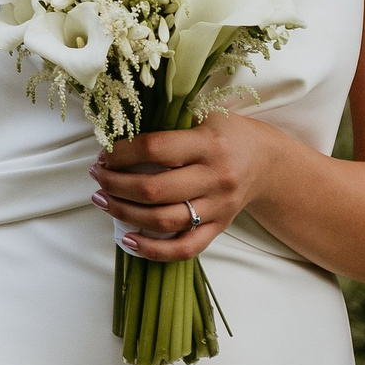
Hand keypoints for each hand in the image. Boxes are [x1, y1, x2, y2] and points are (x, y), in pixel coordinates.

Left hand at [90, 111, 283, 262]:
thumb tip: (115, 131)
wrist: (267, 162)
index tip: (105, 153)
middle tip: (97, 176)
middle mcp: (215, 178)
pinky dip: (153, 250)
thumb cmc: (227, 133)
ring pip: (164, 221)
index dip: (122, 153)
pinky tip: (128, 239)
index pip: (155, 149)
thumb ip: (167, 121)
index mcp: (209, 144)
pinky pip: (185, 248)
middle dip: (115, 184)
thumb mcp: (203, 113)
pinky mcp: (219, 227)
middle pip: (154, 190)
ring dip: (124, 213)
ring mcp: (218, 207)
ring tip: (101, 200)